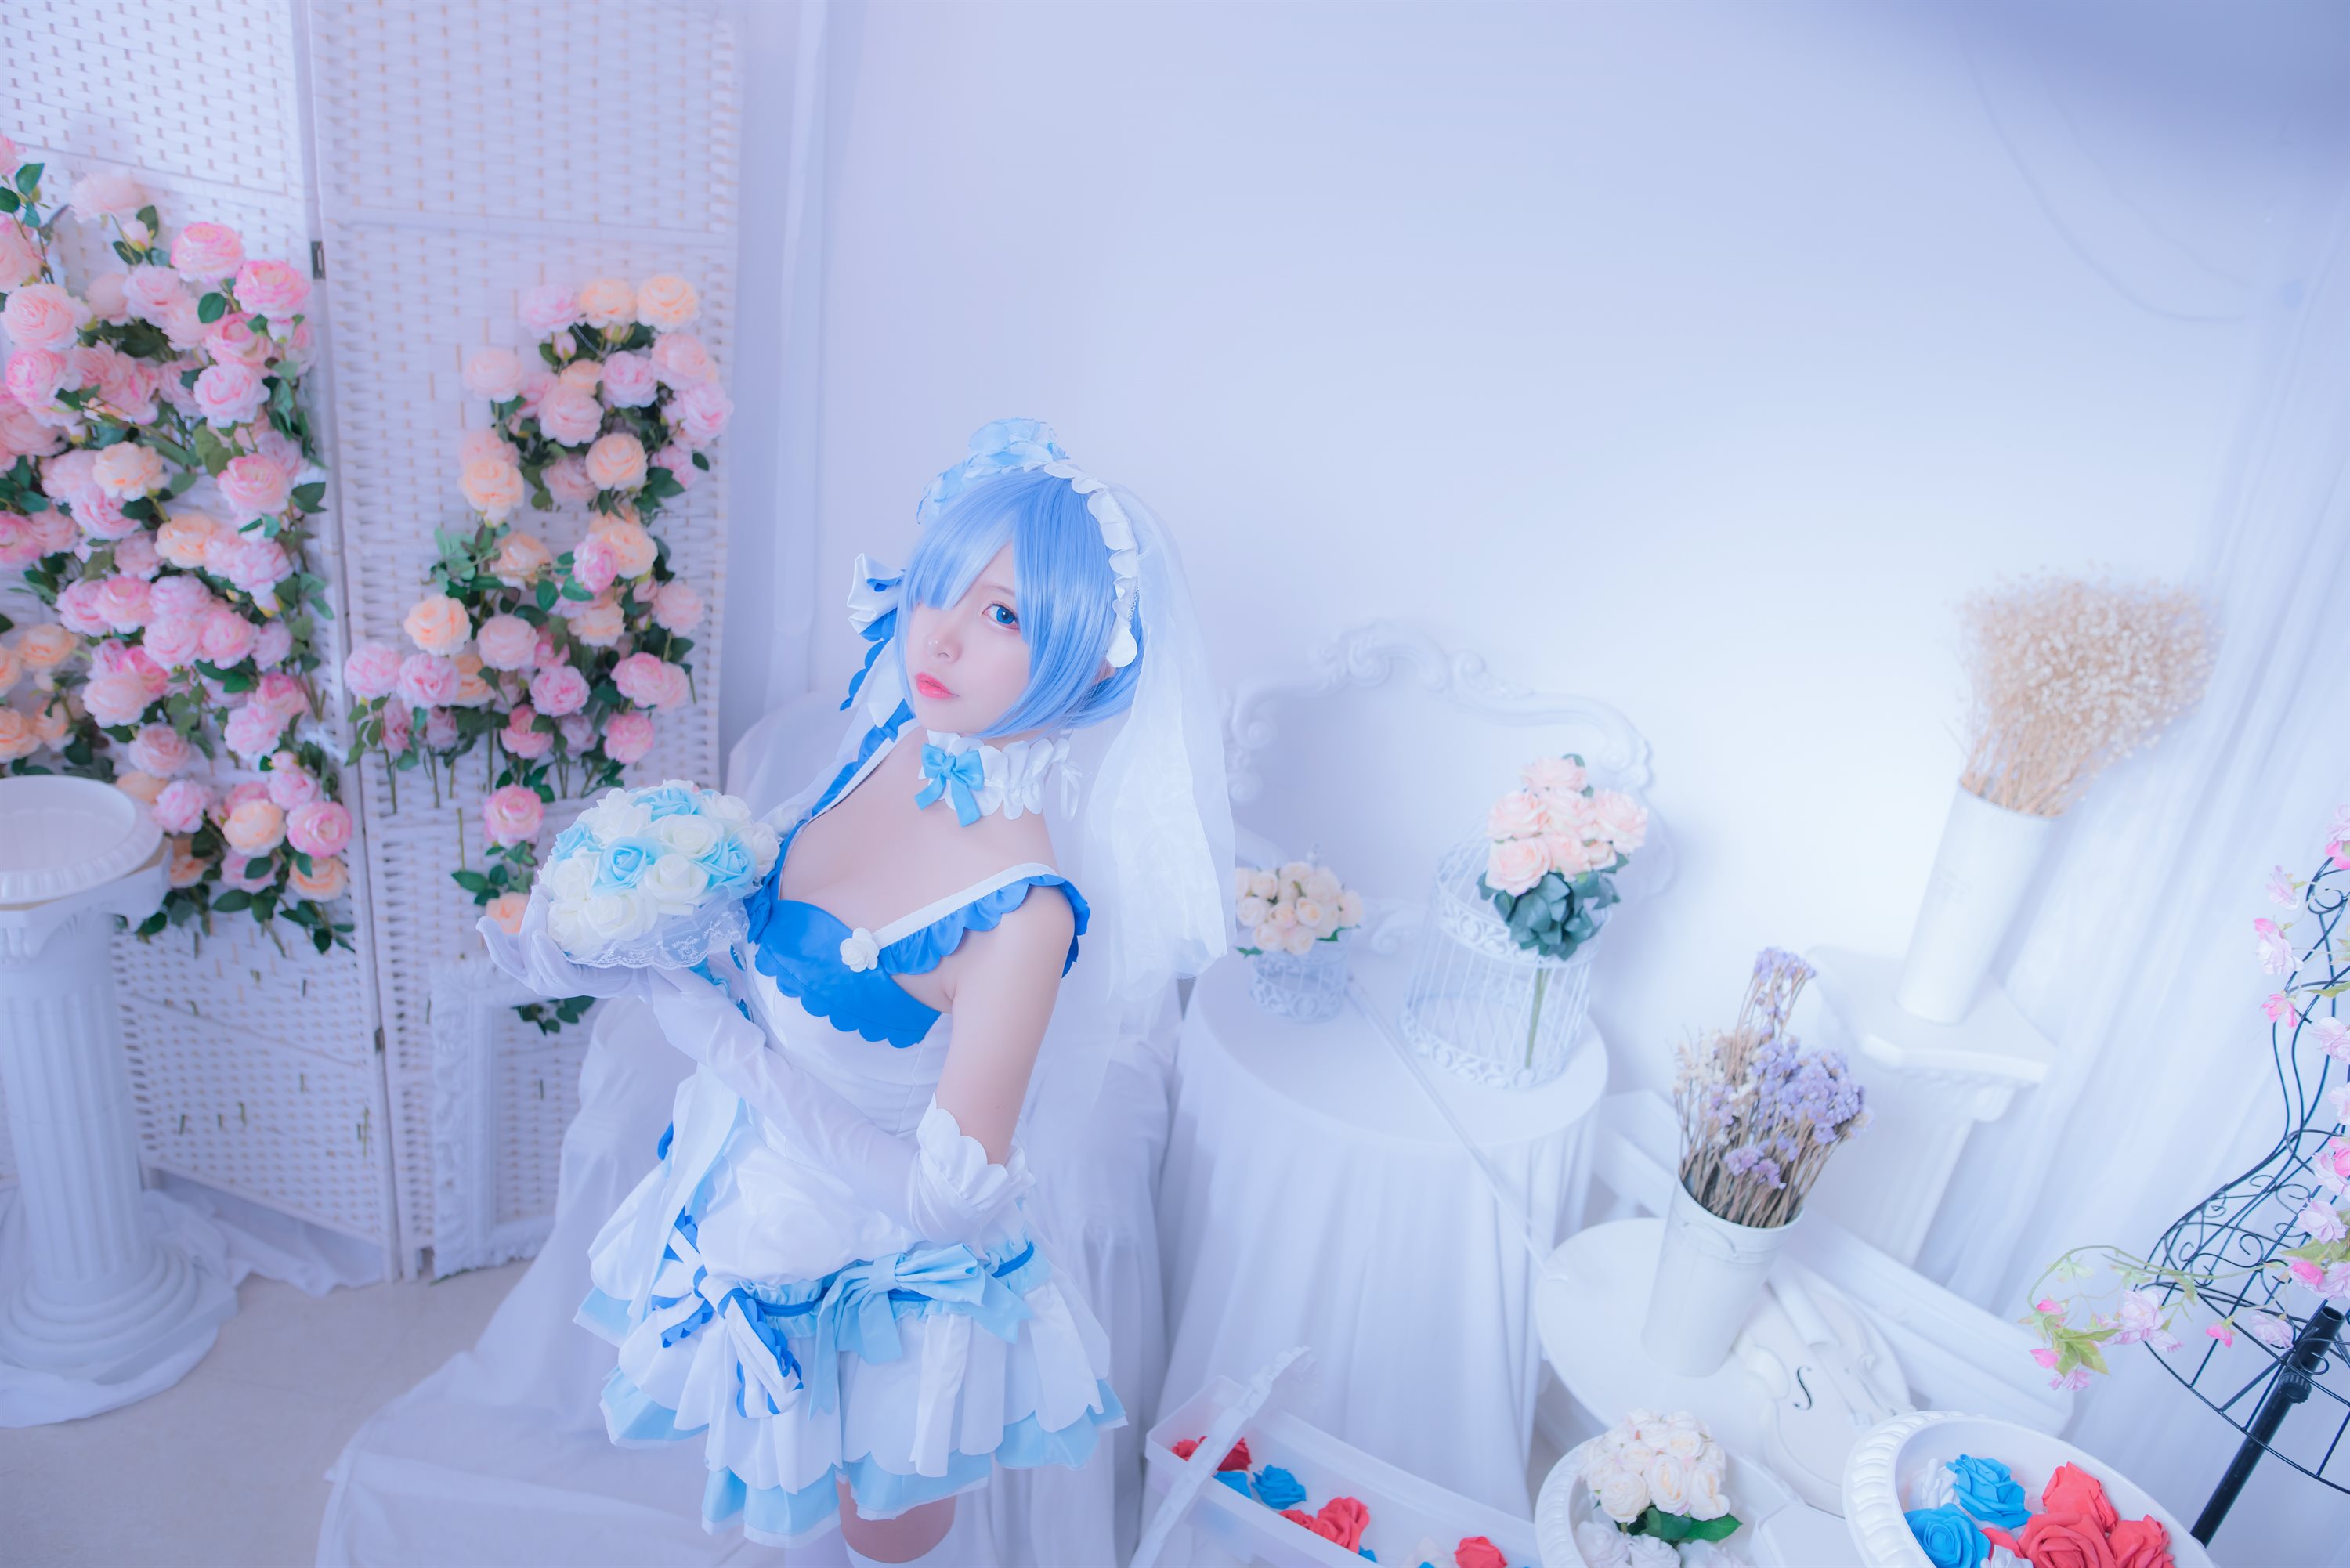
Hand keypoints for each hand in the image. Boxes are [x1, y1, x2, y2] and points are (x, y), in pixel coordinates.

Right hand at [477, 893, 648, 1000]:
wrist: (629, 970)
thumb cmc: (593, 950)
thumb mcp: (565, 933)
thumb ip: (547, 918)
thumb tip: (538, 887)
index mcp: (530, 968)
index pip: (504, 956)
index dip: (492, 940)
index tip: (482, 921)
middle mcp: (537, 980)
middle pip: (515, 954)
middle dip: (507, 932)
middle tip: (518, 905)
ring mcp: (553, 985)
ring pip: (535, 953)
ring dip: (536, 924)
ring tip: (541, 901)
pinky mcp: (572, 985)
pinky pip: (555, 967)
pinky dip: (546, 951)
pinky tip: (540, 936)